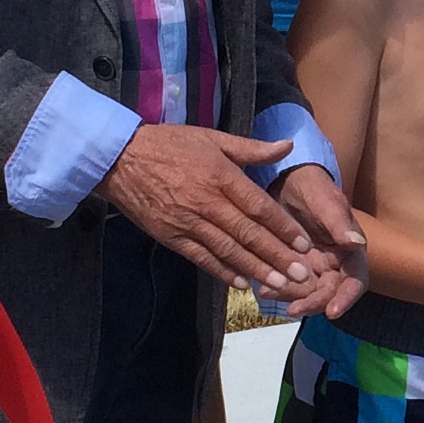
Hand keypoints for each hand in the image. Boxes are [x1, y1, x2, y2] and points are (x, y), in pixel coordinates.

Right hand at [99, 123, 323, 292]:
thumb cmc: (169, 144)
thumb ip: (251, 148)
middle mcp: (207, 202)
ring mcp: (188, 222)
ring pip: (228, 250)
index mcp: (221, 175)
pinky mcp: (171, 236)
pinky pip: (201, 257)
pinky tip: (242, 283)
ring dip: (255, 269)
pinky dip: (222, 271)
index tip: (304, 244)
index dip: (283, 227)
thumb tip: (288, 145)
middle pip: (248, 233)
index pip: (258, 206)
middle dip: (277, 256)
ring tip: (279, 285)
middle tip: (302, 275)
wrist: (119, 158)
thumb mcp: (212, 138)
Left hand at [273, 162, 367, 320]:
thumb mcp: (325, 201)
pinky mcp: (293, 267)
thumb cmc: (311, 186)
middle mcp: (334, 263)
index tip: (332, 312)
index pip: (355, 279)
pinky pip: (289, 286)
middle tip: (293, 309)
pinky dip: (278, 290)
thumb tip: (357, 244)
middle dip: (313, 303)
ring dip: (292, 298)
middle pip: (330, 293)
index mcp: (350, 250)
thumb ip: (339, 222)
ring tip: (270, 292)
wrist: (285, 180)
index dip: (347, 297)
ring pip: (308, 293)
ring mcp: (313, 267)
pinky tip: (263, 288)